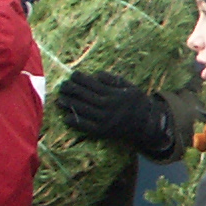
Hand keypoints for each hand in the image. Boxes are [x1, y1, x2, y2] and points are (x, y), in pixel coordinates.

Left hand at [56, 71, 178, 158]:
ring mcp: (105, 120)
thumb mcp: (129, 87)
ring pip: (83, 110)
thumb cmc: (136, 102)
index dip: (81, 79)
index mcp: (114, 94)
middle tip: (62, 85)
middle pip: (85, 96)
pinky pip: (86, 126)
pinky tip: (66, 117)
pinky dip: (75, 122)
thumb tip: (96, 74)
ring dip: (70, 104)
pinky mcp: (103, 131)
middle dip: (72, 90)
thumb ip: (113, 80)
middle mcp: (109, 107)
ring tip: (59, 99)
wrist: (146, 124)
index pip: (93, 84)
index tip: (72, 74)